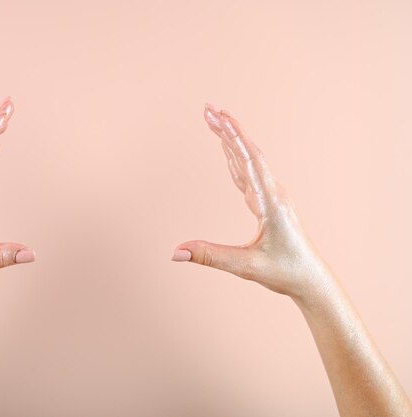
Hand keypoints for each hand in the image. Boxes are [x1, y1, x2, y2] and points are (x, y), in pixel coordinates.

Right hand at [172, 103, 330, 298]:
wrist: (311, 280)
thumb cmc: (284, 272)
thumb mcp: (245, 266)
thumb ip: (209, 256)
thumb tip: (175, 253)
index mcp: (271, 202)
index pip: (251, 161)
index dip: (234, 137)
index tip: (219, 116)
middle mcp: (273, 193)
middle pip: (248, 152)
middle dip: (228, 129)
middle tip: (208, 108)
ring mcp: (271, 196)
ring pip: (249, 160)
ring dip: (231, 140)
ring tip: (214, 120)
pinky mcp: (267, 202)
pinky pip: (249, 172)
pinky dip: (235, 156)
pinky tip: (227, 149)